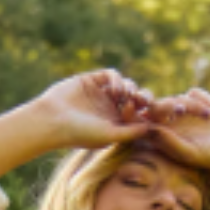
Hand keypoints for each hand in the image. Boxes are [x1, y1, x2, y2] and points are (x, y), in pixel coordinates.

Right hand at [35, 70, 160, 150]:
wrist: (52, 119)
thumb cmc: (79, 133)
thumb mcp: (110, 134)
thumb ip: (131, 131)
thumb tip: (151, 127)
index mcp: (117, 125)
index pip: (140, 116)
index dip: (151, 112)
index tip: (157, 111)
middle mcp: (111, 109)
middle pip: (136, 99)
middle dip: (144, 98)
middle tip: (145, 101)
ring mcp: (102, 94)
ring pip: (126, 85)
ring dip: (131, 89)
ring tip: (129, 96)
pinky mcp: (93, 80)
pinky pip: (112, 75)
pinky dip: (118, 80)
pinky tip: (116, 91)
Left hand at [143, 87, 209, 174]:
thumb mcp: (191, 153)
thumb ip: (170, 143)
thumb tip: (149, 129)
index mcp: (163, 137)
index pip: (143, 123)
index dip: (136, 115)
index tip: (136, 110)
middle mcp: (170, 122)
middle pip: (156, 106)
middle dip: (160, 105)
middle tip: (173, 108)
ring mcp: (184, 109)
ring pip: (176, 99)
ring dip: (190, 107)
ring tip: (209, 118)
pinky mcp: (198, 99)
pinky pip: (193, 94)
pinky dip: (203, 103)